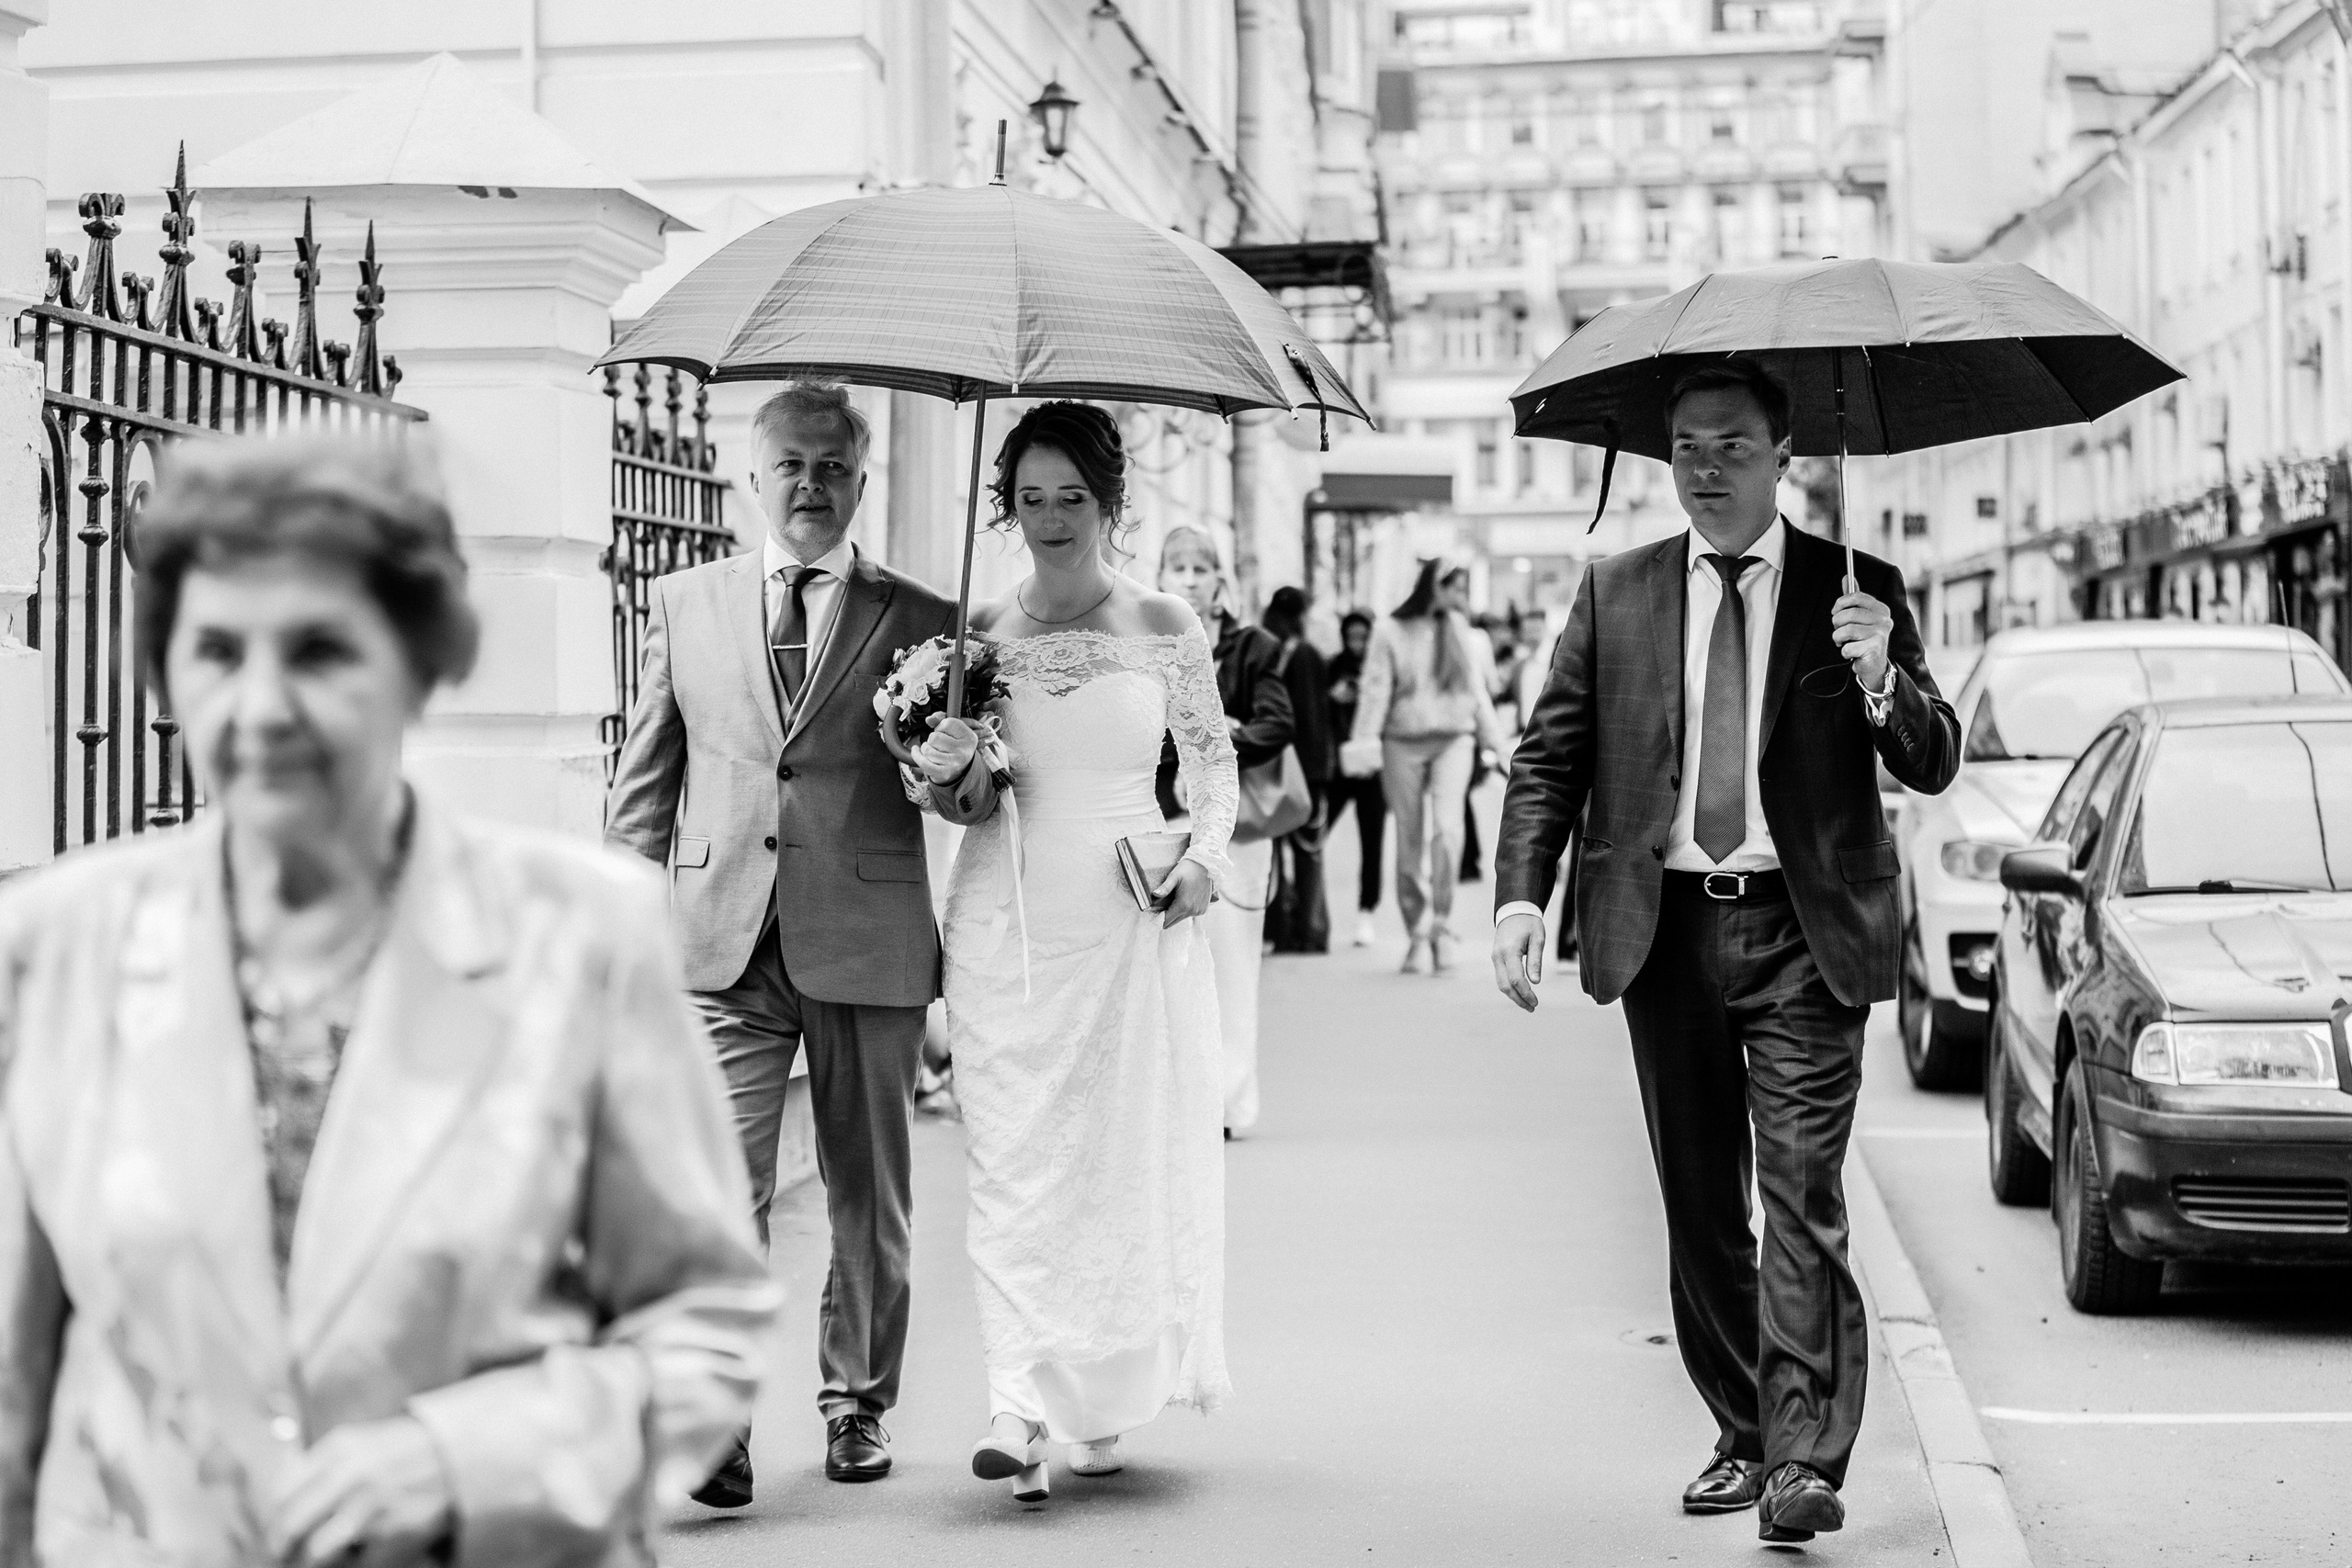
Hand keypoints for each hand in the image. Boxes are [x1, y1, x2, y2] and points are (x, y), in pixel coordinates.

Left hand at [266, 1416, 453, 1567]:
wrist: (458, 1461)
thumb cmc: (402, 1455)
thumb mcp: (359, 1443)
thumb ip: (319, 1464)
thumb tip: (275, 1499)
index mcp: (339, 1449)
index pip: (281, 1493)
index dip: (272, 1519)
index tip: (277, 1531)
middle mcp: (352, 1475)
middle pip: (290, 1525)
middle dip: (282, 1548)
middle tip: (286, 1555)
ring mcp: (373, 1506)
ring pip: (315, 1553)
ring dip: (312, 1563)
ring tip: (317, 1561)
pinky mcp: (394, 1534)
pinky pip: (353, 1565)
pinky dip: (349, 1565)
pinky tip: (357, 1556)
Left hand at [915, 713, 979, 785]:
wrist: (961, 768)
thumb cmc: (954, 743)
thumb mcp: (953, 729)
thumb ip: (940, 718)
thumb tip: (929, 719)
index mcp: (969, 737)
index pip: (948, 723)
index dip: (941, 725)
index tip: (944, 731)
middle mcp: (963, 751)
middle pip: (934, 737)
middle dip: (932, 738)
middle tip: (938, 743)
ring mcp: (954, 764)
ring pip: (927, 751)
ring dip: (926, 748)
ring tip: (933, 749)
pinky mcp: (943, 773)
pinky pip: (924, 763)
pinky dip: (917, 756)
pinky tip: (917, 751)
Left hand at [1153, 858, 1213, 927]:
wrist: (1204, 865)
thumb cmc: (1188, 869)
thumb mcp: (1174, 877)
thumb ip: (1165, 888)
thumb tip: (1155, 894)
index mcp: (1184, 905)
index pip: (1167, 920)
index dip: (1158, 918)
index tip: (1153, 913)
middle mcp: (1192, 911)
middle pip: (1173, 922)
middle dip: (1166, 917)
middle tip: (1161, 907)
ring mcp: (1199, 911)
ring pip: (1181, 918)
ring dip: (1175, 913)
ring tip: (1173, 901)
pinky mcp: (1203, 909)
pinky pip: (1189, 914)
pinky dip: (1184, 910)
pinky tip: (1183, 900)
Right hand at [1491, 912, 1545, 1011]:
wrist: (1513, 910)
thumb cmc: (1529, 923)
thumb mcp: (1537, 939)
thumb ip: (1536, 960)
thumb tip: (1535, 982)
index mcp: (1509, 951)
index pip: (1516, 979)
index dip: (1526, 993)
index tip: (1536, 1002)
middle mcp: (1498, 956)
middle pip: (1505, 985)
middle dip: (1518, 999)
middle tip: (1532, 1008)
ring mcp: (1495, 957)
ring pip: (1501, 983)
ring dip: (1513, 996)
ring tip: (1528, 1004)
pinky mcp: (1496, 958)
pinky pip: (1501, 977)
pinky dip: (1510, 987)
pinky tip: (1521, 992)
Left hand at [1831, 587, 1893, 692]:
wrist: (1874, 665)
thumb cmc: (1864, 638)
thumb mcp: (1861, 617)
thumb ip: (1854, 599)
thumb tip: (1846, 577)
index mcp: (1880, 609)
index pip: (1856, 597)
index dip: (1840, 604)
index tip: (1835, 611)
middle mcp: (1883, 620)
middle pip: (1848, 614)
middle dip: (1837, 624)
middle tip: (1840, 631)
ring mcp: (1880, 634)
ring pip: (1846, 630)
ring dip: (1838, 638)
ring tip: (1843, 642)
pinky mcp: (1874, 649)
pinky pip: (1847, 647)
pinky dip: (1844, 651)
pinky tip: (1851, 652)